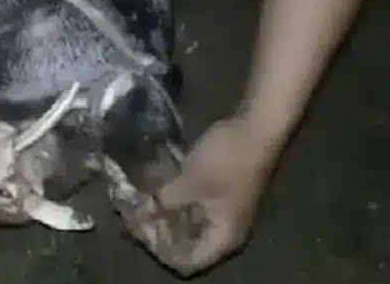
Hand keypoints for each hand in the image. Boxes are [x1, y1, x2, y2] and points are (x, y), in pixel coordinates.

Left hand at [119, 117, 277, 276]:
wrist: (256, 126)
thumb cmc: (227, 159)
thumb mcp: (189, 182)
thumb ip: (162, 202)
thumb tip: (138, 213)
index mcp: (222, 238)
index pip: (187, 263)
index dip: (160, 248)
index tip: (140, 227)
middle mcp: (223, 230)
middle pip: (185, 243)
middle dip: (158, 227)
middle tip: (133, 210)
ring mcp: (222, 210)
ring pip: (186, 221)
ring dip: (163, 210)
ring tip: (139, 197)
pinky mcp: (218, 191)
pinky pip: (191, 203)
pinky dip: (173, 196)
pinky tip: (154, 183)